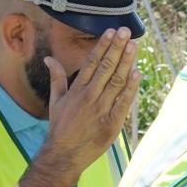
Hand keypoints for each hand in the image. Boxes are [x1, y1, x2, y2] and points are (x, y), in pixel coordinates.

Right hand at [40, 28, 139, 178]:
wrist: (64, 155)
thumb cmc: (60, 127)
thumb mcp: (55, 101)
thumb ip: (56, 78)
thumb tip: (49, 58)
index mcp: (77, 90)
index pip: (91, 63)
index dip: (102, 46)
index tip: (111, 32)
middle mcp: (89, 96)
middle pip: (105, 68)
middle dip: (117, 48)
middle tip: (126, 32)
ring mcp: (101, 109)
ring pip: (116, 81)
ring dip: (126, 62)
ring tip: (133, 45)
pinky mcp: (112, 123)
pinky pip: (123, 102)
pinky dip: (131, 88)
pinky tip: (137, 73)